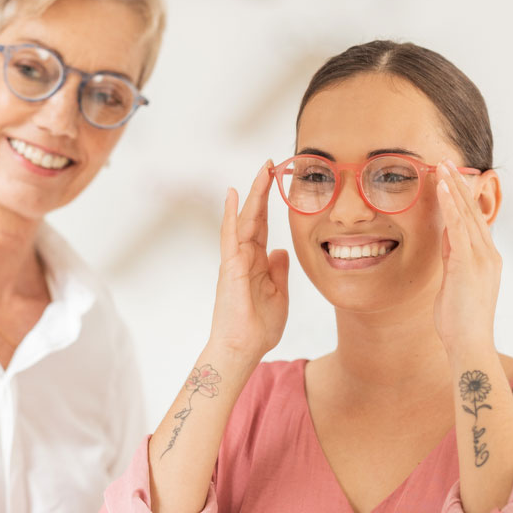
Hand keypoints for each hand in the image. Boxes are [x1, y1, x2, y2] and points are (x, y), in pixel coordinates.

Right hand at [208, 160, 289, 370]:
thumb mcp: (278, 295)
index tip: (276, 180)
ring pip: (243, 220)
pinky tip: (233, 195)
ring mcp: (234, 261)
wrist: (243, 349)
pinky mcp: (230, 268)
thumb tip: (282, 251)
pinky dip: (231, 215)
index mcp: (256, 262)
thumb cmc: (259, 328)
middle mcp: (243, 257)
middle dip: (261, 190)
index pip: (262, 226)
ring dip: (251, 195)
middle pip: (253, 217)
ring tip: (260, 171)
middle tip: (269, 164)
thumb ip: (279, 271)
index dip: (268, 203)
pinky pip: (230, 236)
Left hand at [433, 161, 500, 356]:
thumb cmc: (460, 321)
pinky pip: (459, 228)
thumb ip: (453, 259)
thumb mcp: (454, 283)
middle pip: (473, 211)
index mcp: (487, 259)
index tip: (452, 177)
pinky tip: (442, 188)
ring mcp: (481, 258)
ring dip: (454, 187)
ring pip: (467, 214)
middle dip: (459, 184)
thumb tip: (447, 239)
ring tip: (442, 165)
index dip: (463, 198)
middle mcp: (488, 254)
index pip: (474, 221)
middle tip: (447, 161)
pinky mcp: (468, 264)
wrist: (470, 344)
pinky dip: (451, 206)